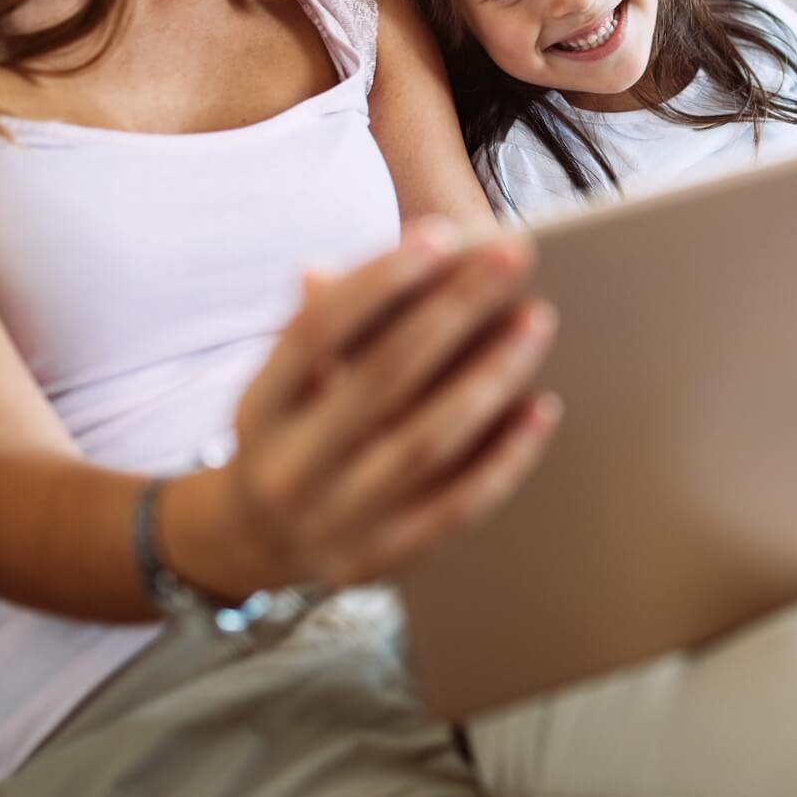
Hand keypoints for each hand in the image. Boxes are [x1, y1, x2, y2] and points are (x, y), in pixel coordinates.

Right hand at [223, 218, 560, 592]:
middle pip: (381, 378)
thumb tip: (379, 255)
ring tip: (536, 321)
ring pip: (427, 443)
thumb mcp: (286, 377)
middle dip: (453, 311)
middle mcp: (288, 467)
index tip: (441, 235)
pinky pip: (457, 506)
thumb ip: (328, 317)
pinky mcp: (383, 561)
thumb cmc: (292, 429)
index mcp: (258, 408)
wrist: (254, 541)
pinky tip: (542, 407)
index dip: (378, 280)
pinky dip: (505, 456)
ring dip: (490, 377)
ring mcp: (334, 522)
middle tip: (514, 258)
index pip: (315, 332)